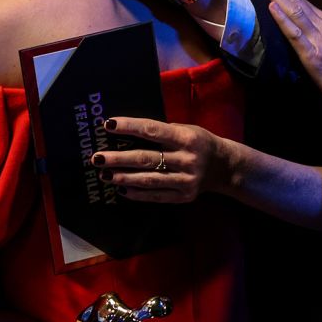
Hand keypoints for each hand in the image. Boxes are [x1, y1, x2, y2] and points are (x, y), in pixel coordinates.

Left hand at [91, 116, 235, 202]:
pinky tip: (121, 188)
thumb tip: (126, 132)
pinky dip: (137, 193)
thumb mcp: (186, 129)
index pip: (152, 131)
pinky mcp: (184, 196)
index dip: (129, 127)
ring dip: (123, 177)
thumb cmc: (198, 142)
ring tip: (104, 174)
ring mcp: (186, 180)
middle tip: (96, 158)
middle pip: (146, 159)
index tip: (108, 125)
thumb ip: (162, 132)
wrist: (224, 166)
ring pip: (148, 180)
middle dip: (118, 158)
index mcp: (187, 138)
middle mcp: (187, 159)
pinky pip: (156, 195)